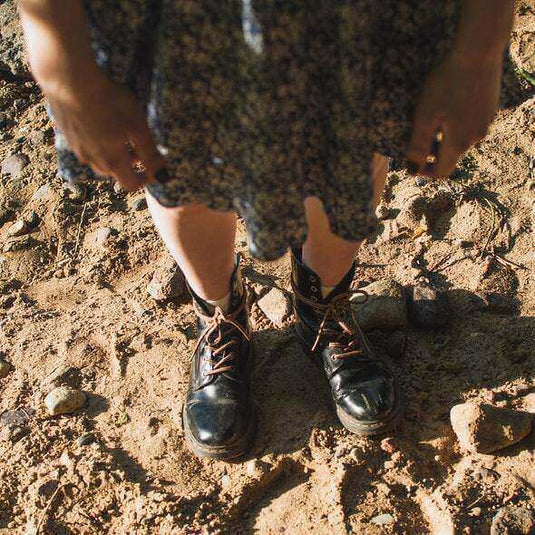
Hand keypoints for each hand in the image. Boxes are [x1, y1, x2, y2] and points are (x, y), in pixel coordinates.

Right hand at [45, 67, 165, 190]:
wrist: (69, 80)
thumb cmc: (110, 103)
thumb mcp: (138, 128)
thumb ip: (150, 154)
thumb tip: (162, 175)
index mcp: (112, 162)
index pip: (130, 184)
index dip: (144, 180)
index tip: (151, 169)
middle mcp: (92, 160)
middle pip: (114, 173)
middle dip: (129, 165)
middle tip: (137, 147)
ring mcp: (77, 148)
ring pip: (98, 160)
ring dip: (112, 154)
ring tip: (120, 136)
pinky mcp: (66, 133)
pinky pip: (85, 146)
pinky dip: (97, 143)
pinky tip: (99, 124)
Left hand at [406, 51, 502, 178]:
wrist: (479, 52)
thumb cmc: (447, 84)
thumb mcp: (424, 116)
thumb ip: (418, 145)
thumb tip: (412, 168)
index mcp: (458, 143)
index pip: (442, 171)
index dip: (425, 172)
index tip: (412, 163)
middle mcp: (475, 137)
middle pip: (448, 153)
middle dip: (428, 148)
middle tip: (410, 131)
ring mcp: (485, 122)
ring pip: (457, 137)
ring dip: (439, 132)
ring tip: (424, 112)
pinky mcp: (489, 108)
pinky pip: (468, 122)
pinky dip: (452, 120)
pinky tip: (444, 101)